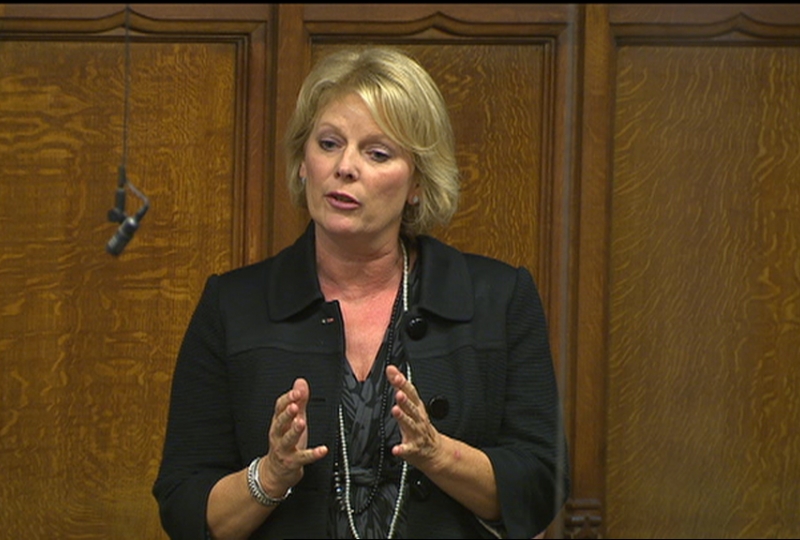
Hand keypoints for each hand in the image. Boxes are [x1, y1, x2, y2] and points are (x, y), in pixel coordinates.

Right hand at [262, 378, 327, 494]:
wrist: (275, 471)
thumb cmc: (285, 443)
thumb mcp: (292, 420)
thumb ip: (298, 401)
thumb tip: (301, 382)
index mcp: (278, 422)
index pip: (279, 408)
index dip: (287, 399)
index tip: (296, 392)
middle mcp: (278, 435)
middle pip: (280, 422)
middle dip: (287, 414)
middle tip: (295, 406)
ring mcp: (284, 449)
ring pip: (288, 439)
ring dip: (294, 431)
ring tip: (301, 422)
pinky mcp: (292, 462)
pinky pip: (303, 458)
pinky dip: (313, 454)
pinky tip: (323, 449)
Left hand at [386, 364, 442, 469]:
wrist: (434, 451)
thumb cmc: (420, 424)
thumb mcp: (412, 404)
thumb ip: (400, 386)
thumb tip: (391, 369)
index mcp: (417, 407)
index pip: (411, 393)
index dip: (403, 384)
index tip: (396, 375)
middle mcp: (418, 418)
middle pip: (411, 408)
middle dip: (405, 400)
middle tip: (399, 393)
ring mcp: (417, 433)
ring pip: (410, 424)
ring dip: (403, 418)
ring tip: (396, 411)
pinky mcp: (413, 448)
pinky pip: (407, 449)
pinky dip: (402, 449)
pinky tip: (396, 449)